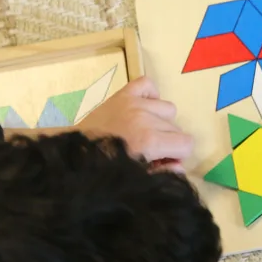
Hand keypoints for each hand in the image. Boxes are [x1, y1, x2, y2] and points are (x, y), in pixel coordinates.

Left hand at [77, 77, 193, 172]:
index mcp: (150, 141)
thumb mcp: (136, 177)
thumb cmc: (106, 167)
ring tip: (144, 130)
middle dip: (168, 141)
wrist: (74, 152)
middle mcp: (146, 118)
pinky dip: (149, 94)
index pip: (187, 143)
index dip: (178, 154)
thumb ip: (163, 172)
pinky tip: (142, 108)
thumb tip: (180, 166)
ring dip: (160, 120)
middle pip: (176, 128)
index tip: (164, 159)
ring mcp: (134, 103)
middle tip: (149, 150)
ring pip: (167, 109)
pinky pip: (148, 84)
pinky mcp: (123, 94)